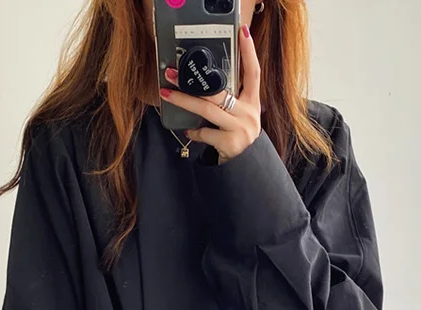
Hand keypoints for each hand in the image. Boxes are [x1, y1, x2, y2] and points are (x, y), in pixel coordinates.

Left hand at [160, 25, 261, 164]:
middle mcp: (249, 113)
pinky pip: (205, 132)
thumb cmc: (237, 136)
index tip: (243, 31)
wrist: (247, 167)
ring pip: (207, 110)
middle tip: (172, 73)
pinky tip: (190, 132)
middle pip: (218, 92)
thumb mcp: (239, 116)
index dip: (249, 51)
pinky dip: (194, 132)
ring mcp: (240, 129)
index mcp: (253, 102)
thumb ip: (228, 100)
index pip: (253, 72)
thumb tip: (201, 85)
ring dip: (184, 101)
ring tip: (167, 93)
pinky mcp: (230, 143)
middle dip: (192, 82)